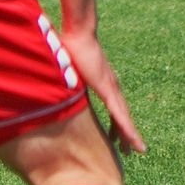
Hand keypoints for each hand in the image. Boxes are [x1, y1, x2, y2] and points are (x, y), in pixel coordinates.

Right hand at [60, 28, 144, 153]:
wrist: (79, 33)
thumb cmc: (69, 45)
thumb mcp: (66, 67)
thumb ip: (63, 77)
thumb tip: (48, 79)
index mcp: (103, 83)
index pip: (112, 107)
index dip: (114, 122)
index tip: (115, 136)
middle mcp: (112, 87)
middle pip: (121, 115)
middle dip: (124, 133)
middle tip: (127, 149)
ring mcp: (112, 89)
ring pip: (123, 119)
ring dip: (130, 136)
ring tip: (136, 151)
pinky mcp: (108, 90)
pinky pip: (120, 115)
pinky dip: (128, 130)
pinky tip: (135, 142)